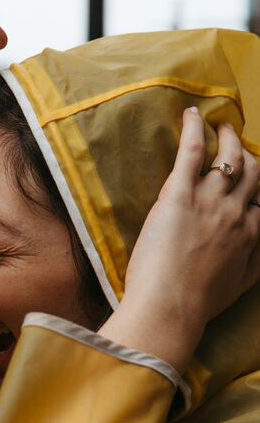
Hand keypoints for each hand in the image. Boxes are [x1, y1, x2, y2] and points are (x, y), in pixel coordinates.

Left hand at [101, 109, 259, 371]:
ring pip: (228, 157)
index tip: (250, 184)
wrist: (170, 307)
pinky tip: (191, 115)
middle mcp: (235, 212)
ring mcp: (209, 200)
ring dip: (227, 137)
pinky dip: (194, 129)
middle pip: (252, 172)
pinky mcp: (178, 194)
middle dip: (248, 156)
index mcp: (249, 235)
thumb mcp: (239, 285)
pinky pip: (190, 152)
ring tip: (222, 126)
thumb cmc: (198, 303)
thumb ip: (254, 264)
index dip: (257, 189)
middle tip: (237, 143)